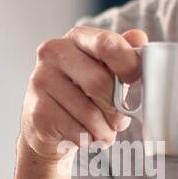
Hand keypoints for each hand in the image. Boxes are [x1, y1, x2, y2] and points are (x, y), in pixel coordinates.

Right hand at [19, 26, 148, 161]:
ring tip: (101, 130)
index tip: (135, 80)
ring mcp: (41, 81)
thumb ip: (122, 54)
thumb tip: (139, 38)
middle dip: (116, 109)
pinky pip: (77, 131)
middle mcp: (54, 53)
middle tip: (119, 120)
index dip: (128, 64)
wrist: (46, 124)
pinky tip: (83, 136)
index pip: (106, 43)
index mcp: (76, 38)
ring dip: (104, 129)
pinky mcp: (38, 111)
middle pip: (99, 82)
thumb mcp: (104, 70)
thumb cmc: (82, 94)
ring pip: (89, 113)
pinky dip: (88, 140)